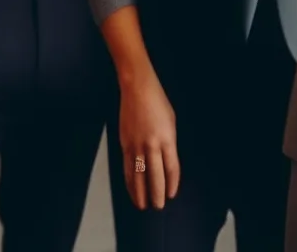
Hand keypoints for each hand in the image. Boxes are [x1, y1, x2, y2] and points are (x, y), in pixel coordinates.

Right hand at [119, 71, 179, 209]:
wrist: (138, 90)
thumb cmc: (158, 104)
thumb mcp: (171, 123)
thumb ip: (169, 144)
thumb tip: (167, 163)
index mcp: (167, 139)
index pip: (171, 168)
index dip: (171, 184)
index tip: (171, 195)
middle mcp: (152, 145)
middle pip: (155, 176)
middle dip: (156, 194)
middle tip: (158, 206)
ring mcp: (136, 146)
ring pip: (138, 176)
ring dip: (140, 193)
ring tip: (143, 206)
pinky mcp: (124, 144)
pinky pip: (127, 168)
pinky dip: (130, 182)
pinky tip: (132, 190)